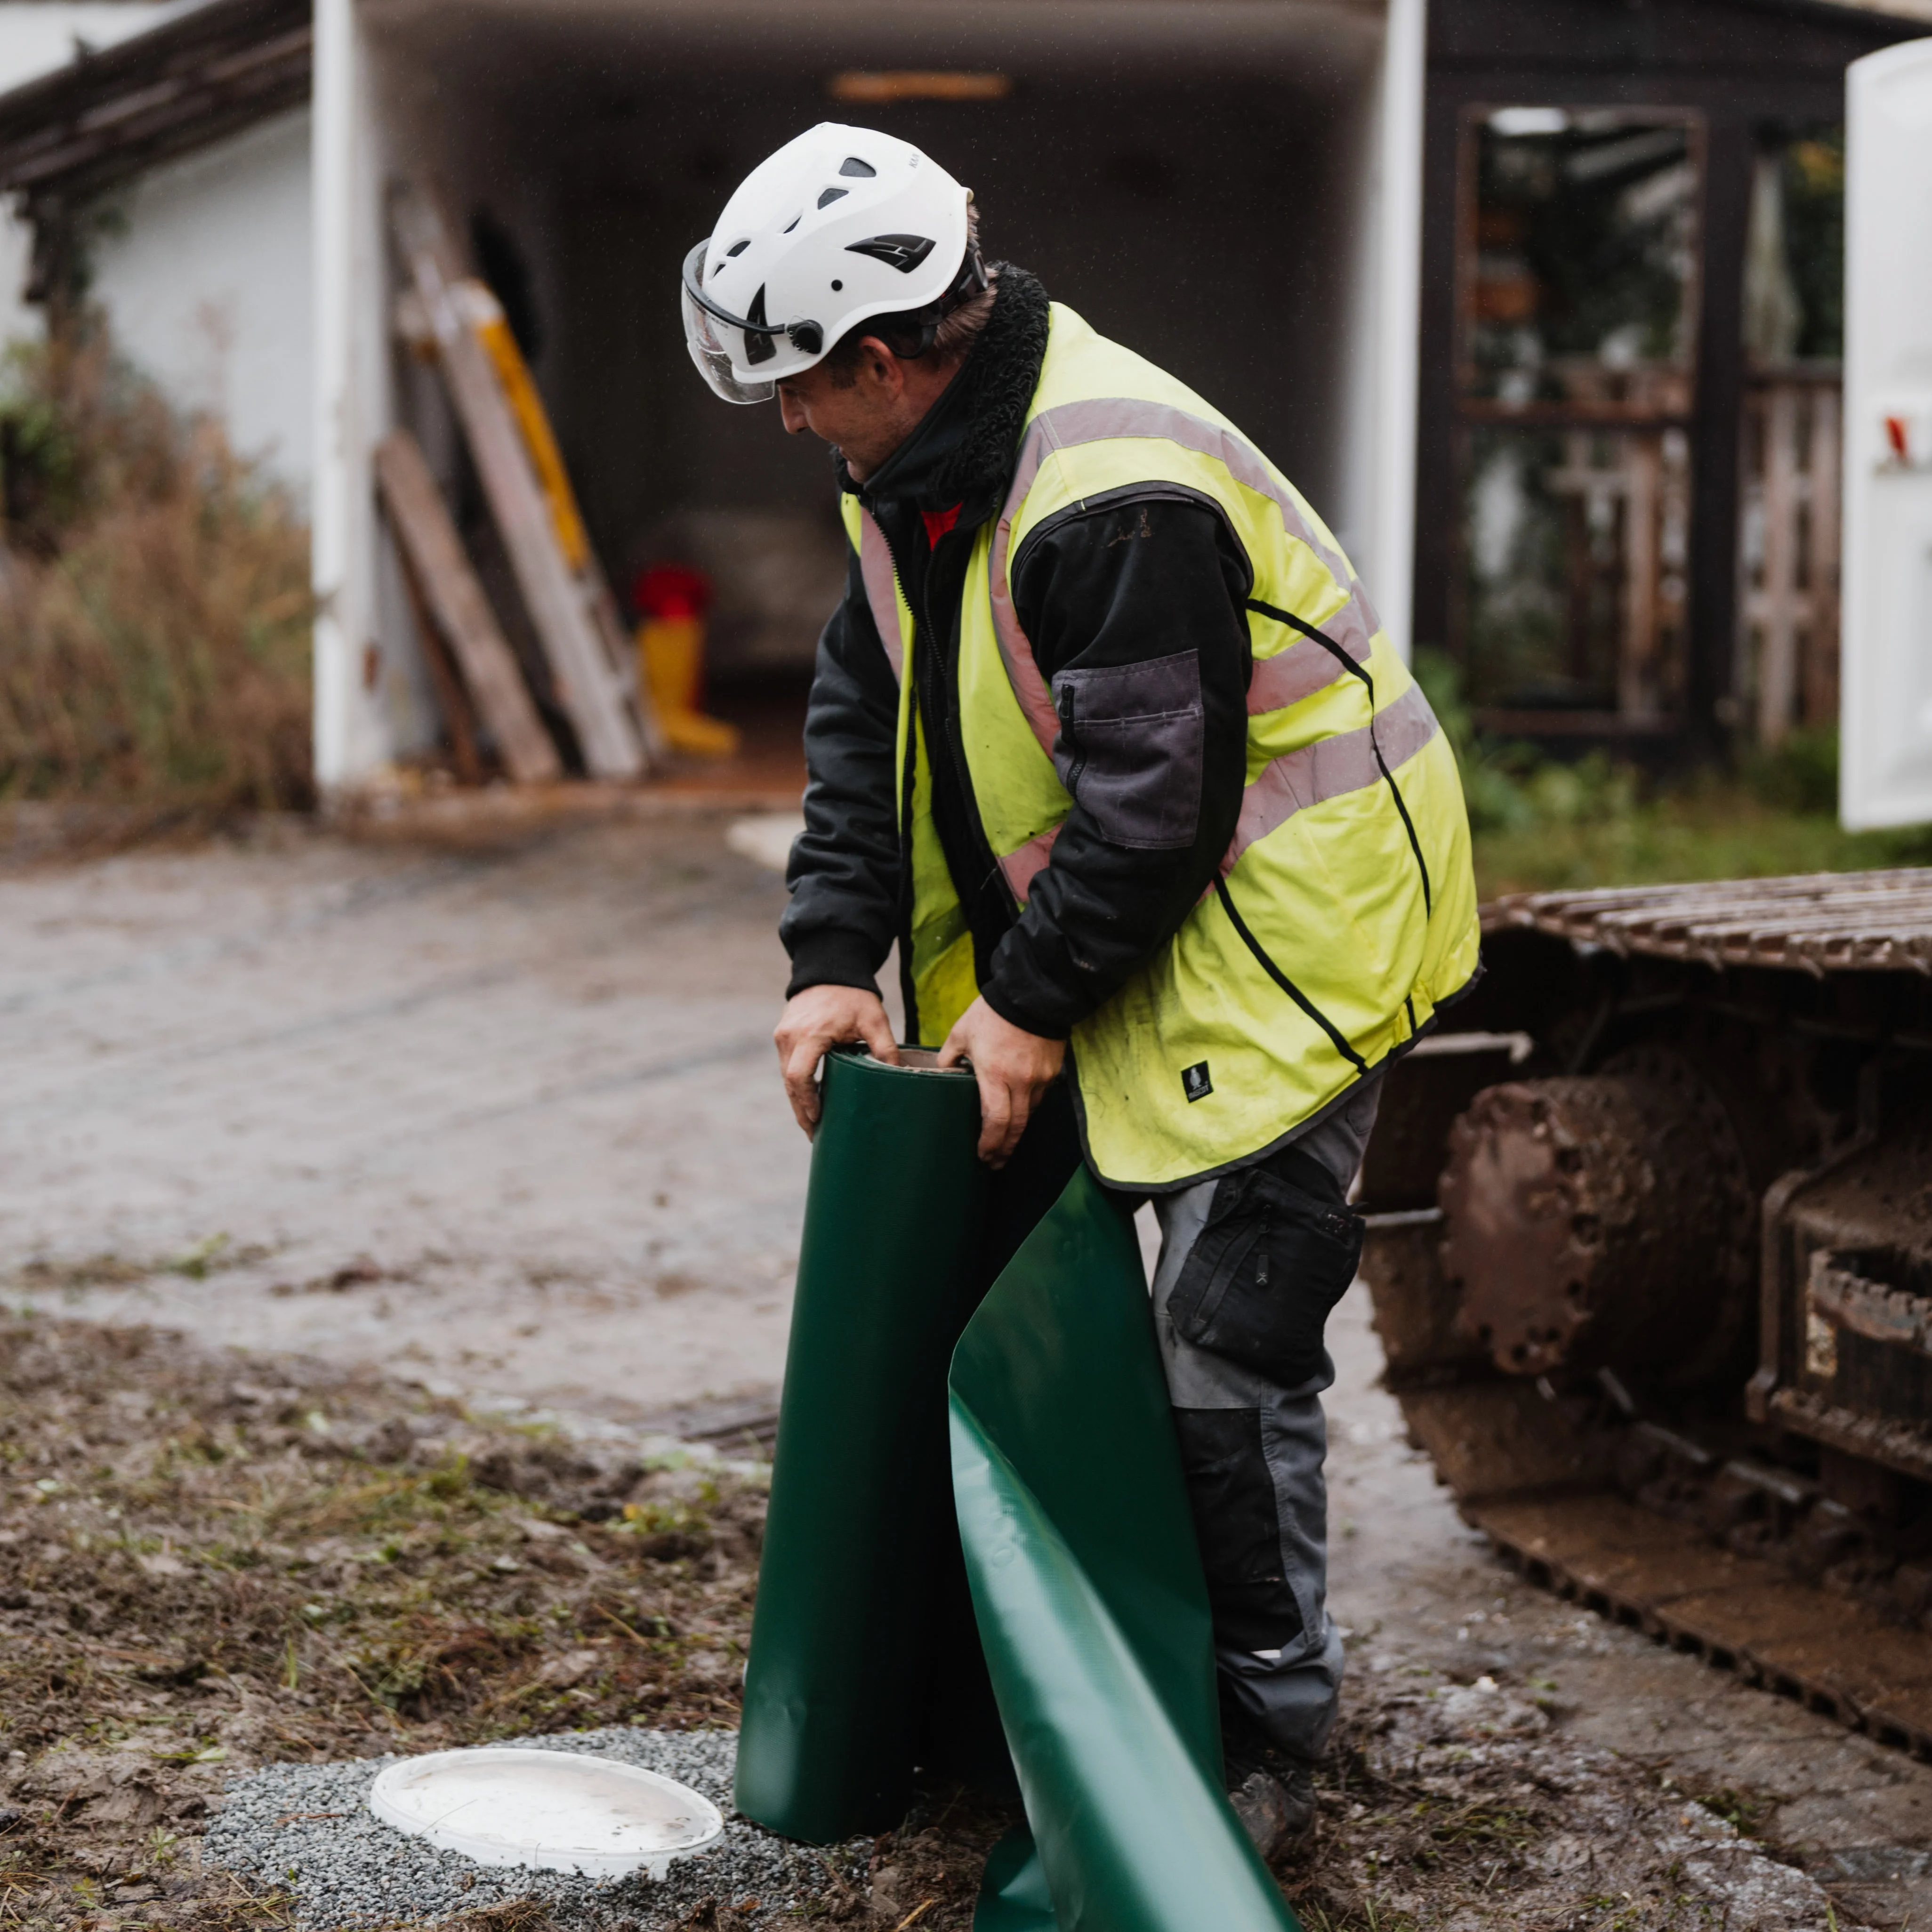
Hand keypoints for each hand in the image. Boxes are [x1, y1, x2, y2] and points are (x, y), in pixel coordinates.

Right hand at [774, 985, 898, 1137]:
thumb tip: (898, 1078)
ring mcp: (783, 1035)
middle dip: (801, 1111)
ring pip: (786, 1077)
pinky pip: (787, 1066)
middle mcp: (790, 1036)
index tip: (818, 1121)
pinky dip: (797, 1085)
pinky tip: (810, 1099)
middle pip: (789, 1084)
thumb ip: (885, 1048)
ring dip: (798, 1099)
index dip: (807, 1103)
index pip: (799, 1077)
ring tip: (814, 1122)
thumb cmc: (853, 996)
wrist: (831, 969)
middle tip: (815, 1134)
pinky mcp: (783, 1035)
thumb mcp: (874, 1020)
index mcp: (811, 1035)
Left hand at [938, 998, 1066, 1167]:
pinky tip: (1019, 1112)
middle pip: (1016, 1127)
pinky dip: (1028, 1108)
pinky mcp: (1052, 1072)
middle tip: (995, 1163)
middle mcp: (1020, 1082)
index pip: (996, 1121)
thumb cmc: (991, 1014)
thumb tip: (943, 1074)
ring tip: (1005, 1142)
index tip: (983, 1156)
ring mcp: (1039, 1078)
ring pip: (1029, 1114)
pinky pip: (1040, 1097)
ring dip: (1017, 1131)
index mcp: (995, 1075)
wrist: (1031, 995)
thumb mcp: (961, 1033)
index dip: (990, 1143)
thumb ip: (949, 1057)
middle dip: (1004, 1149)